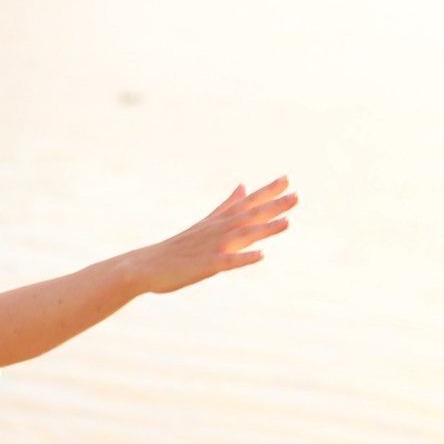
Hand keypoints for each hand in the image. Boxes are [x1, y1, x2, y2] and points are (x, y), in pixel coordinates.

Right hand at [124, 177, 296, 294]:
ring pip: (243, 236)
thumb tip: (244, 186)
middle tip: (298, 195)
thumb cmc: (178, 247)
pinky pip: (228, 261)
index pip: (247, 203)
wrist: (145, 265)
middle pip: (250, 216)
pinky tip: (262, 255)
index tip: (289, 178)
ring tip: (288, 222)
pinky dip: (244, 258)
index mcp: (219, 221)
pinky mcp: (206, 265)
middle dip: (274, 206)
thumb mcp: (206, 222)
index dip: (268, 191)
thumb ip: (228, 205)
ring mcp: (212, 247)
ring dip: (265, 229)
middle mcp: (218, 230)